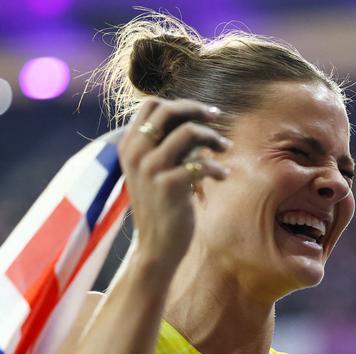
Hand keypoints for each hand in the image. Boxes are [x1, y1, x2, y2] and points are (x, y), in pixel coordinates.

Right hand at [120, 97, 230, 267]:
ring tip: (226, 149)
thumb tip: (196, 122)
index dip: (180, 104)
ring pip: (188, 132)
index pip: (150, 105)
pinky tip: (223, 176)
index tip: (203, 114)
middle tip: (218, 118)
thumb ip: (167, 146)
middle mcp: (136, 153)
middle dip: (198, 110)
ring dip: (213, 137)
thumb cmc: (161, 208)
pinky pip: (201, 163)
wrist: (156, 247)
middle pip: (167, 111)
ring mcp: (150, 168)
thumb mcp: (154, 172)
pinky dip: (217, 167)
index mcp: (129, 146)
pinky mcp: (168, 185)